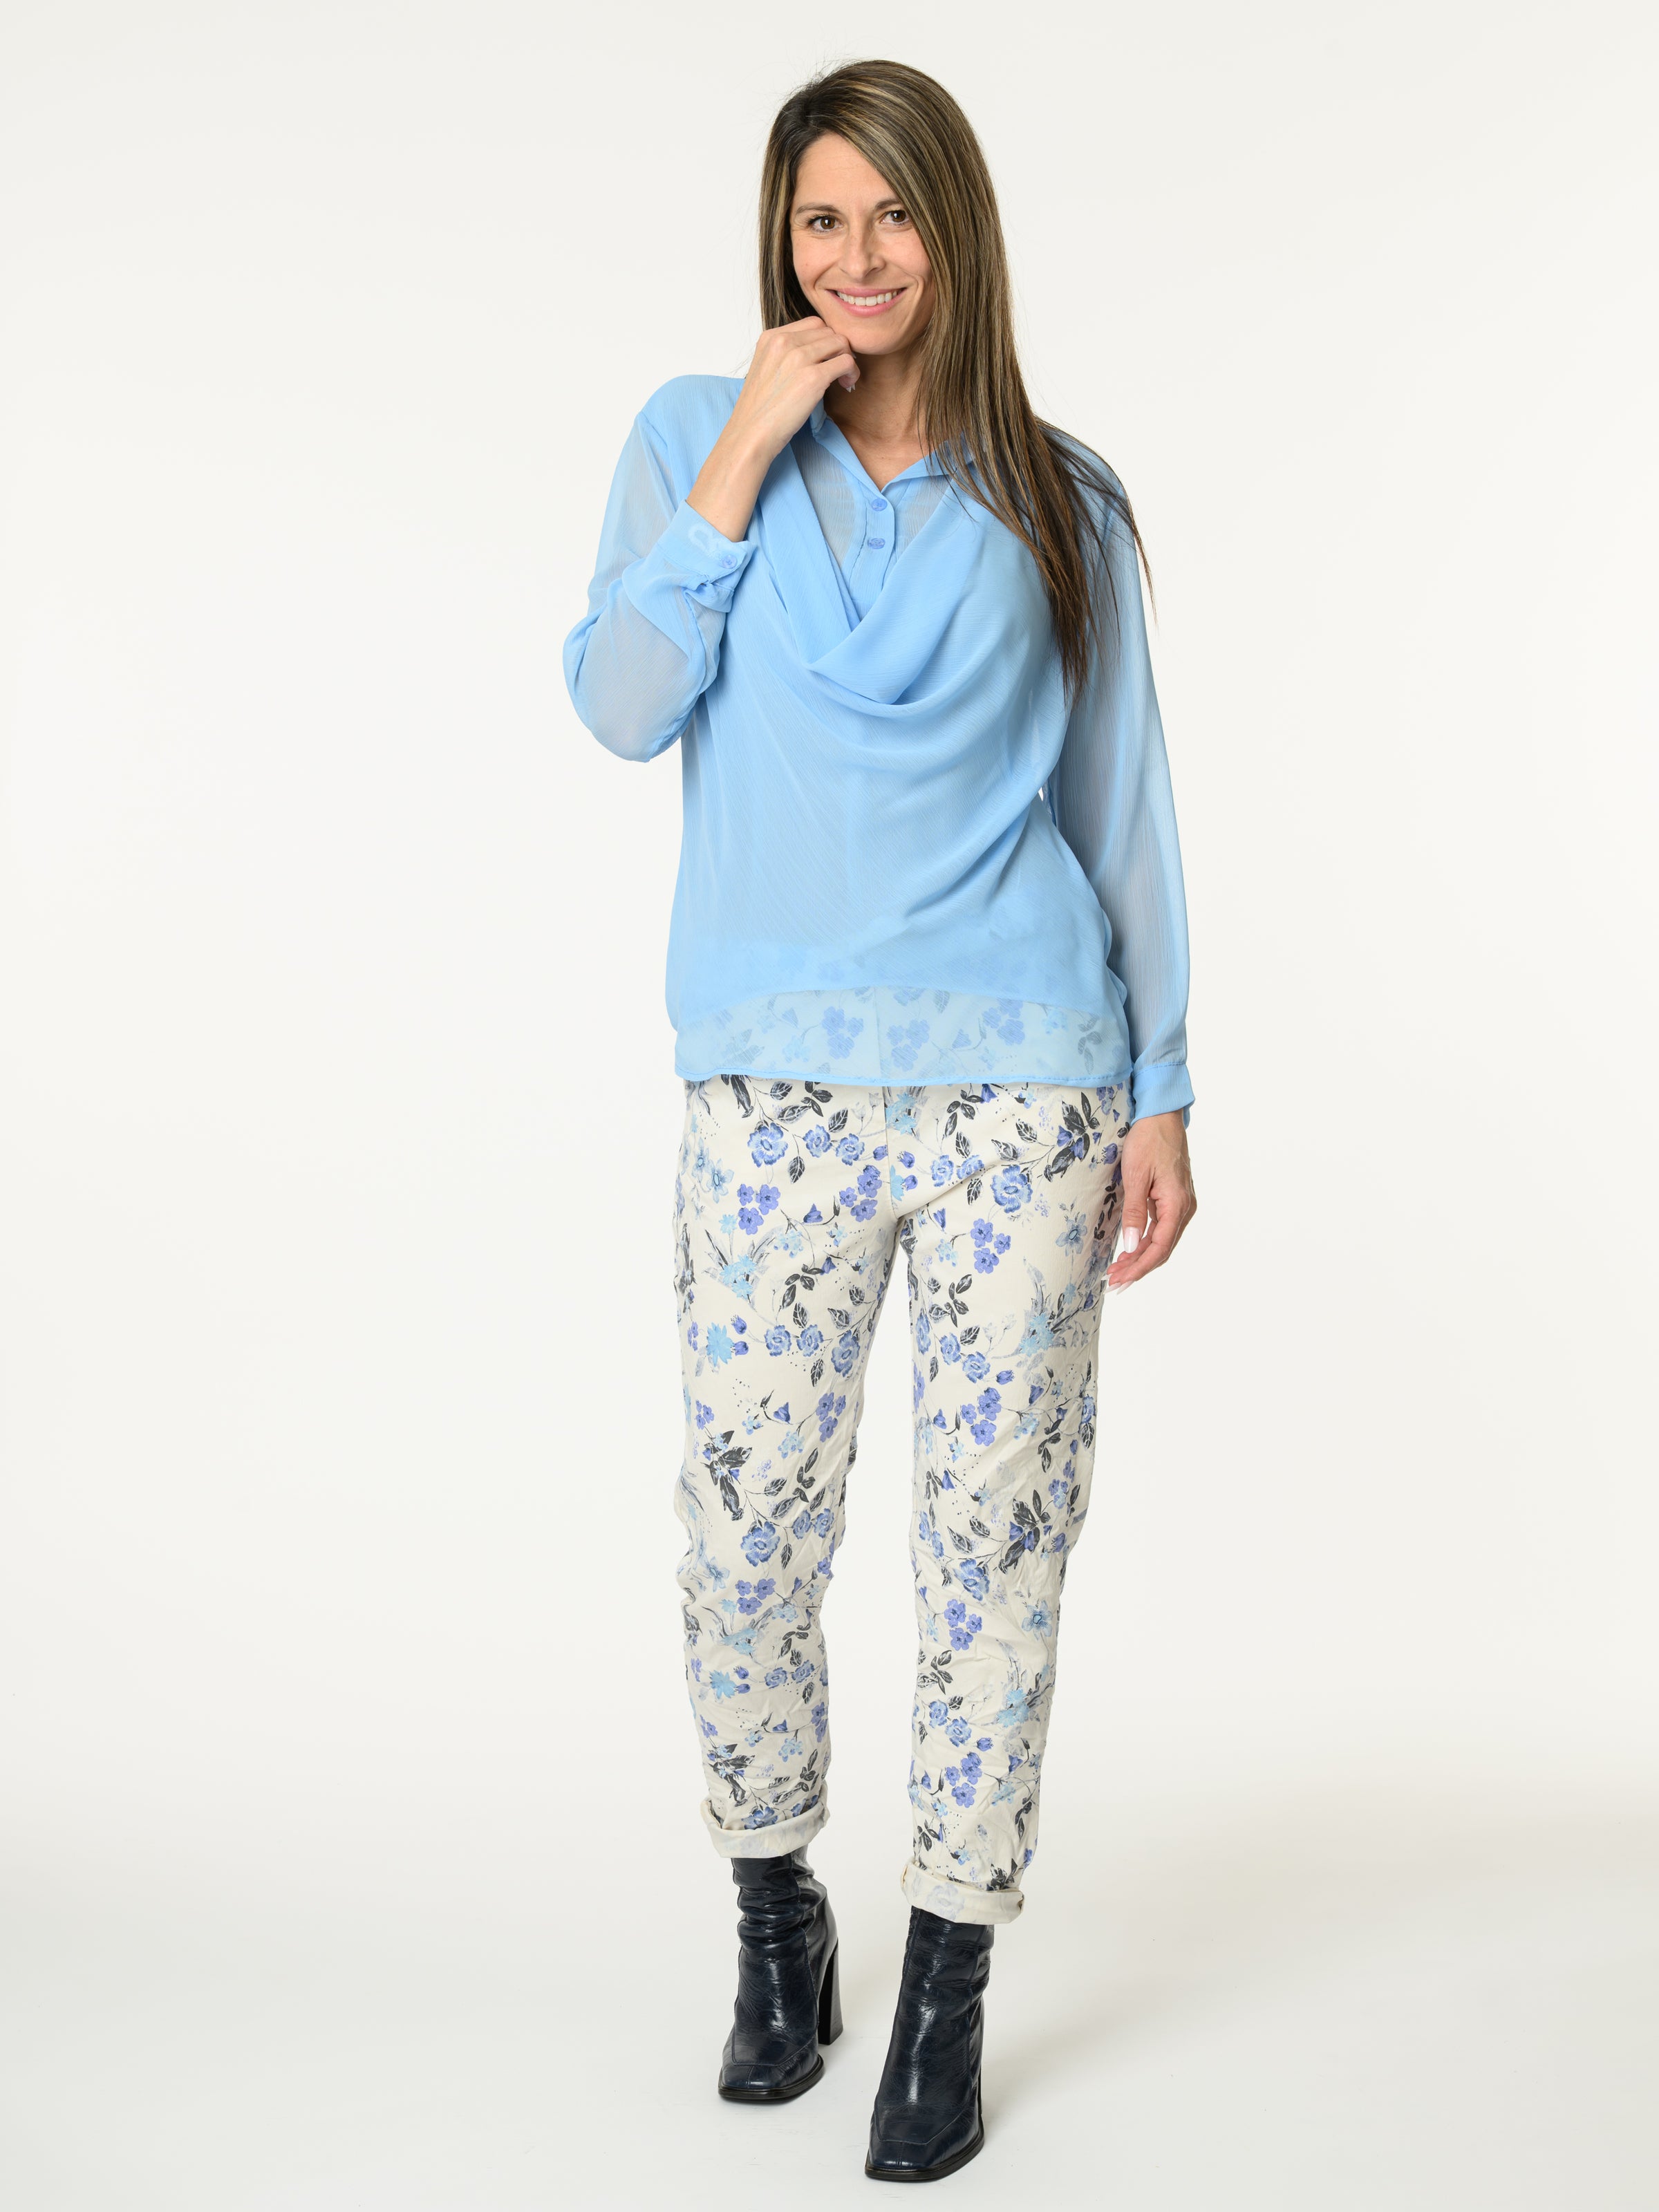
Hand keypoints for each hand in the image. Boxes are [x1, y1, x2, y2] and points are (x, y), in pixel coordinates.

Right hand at [687, 318, 858, 541]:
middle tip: (838, 370)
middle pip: (828, 330)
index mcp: (770, 337)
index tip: (826, 358)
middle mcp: (784, 342)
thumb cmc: (760, 411)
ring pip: (840, 342)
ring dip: (847, 358)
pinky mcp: (813, 378)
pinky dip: (851, 371)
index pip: (812, 323)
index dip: (825, 340)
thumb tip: (817, 352)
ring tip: (843, 379)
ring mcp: (798, 358)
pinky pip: (846, 361)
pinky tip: (846, 384)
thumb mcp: (766, 369)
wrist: (751, 435)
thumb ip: (786, 355)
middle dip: (837, 348)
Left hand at [1105, 1110, 1195, 1290]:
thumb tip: (1129, 1246)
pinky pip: (1161, 1228)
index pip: (1159, 1248)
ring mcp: (1180, 1204)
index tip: (1119, 1280)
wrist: (1161, 1116)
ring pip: (1161, 1240)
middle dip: (1137, 1268)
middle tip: (1113, 1282)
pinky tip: (1129, 1250)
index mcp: (1177, 1204)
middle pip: (1162, 1249)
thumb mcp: (1136, 1176)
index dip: (1139, 1268)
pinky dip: (1144, 1242)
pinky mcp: (1173, 1199)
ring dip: (1140, 1257)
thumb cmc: (1149, 1140)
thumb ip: (1134, 1213)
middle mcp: (1184, 1208)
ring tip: (1117, 1270)